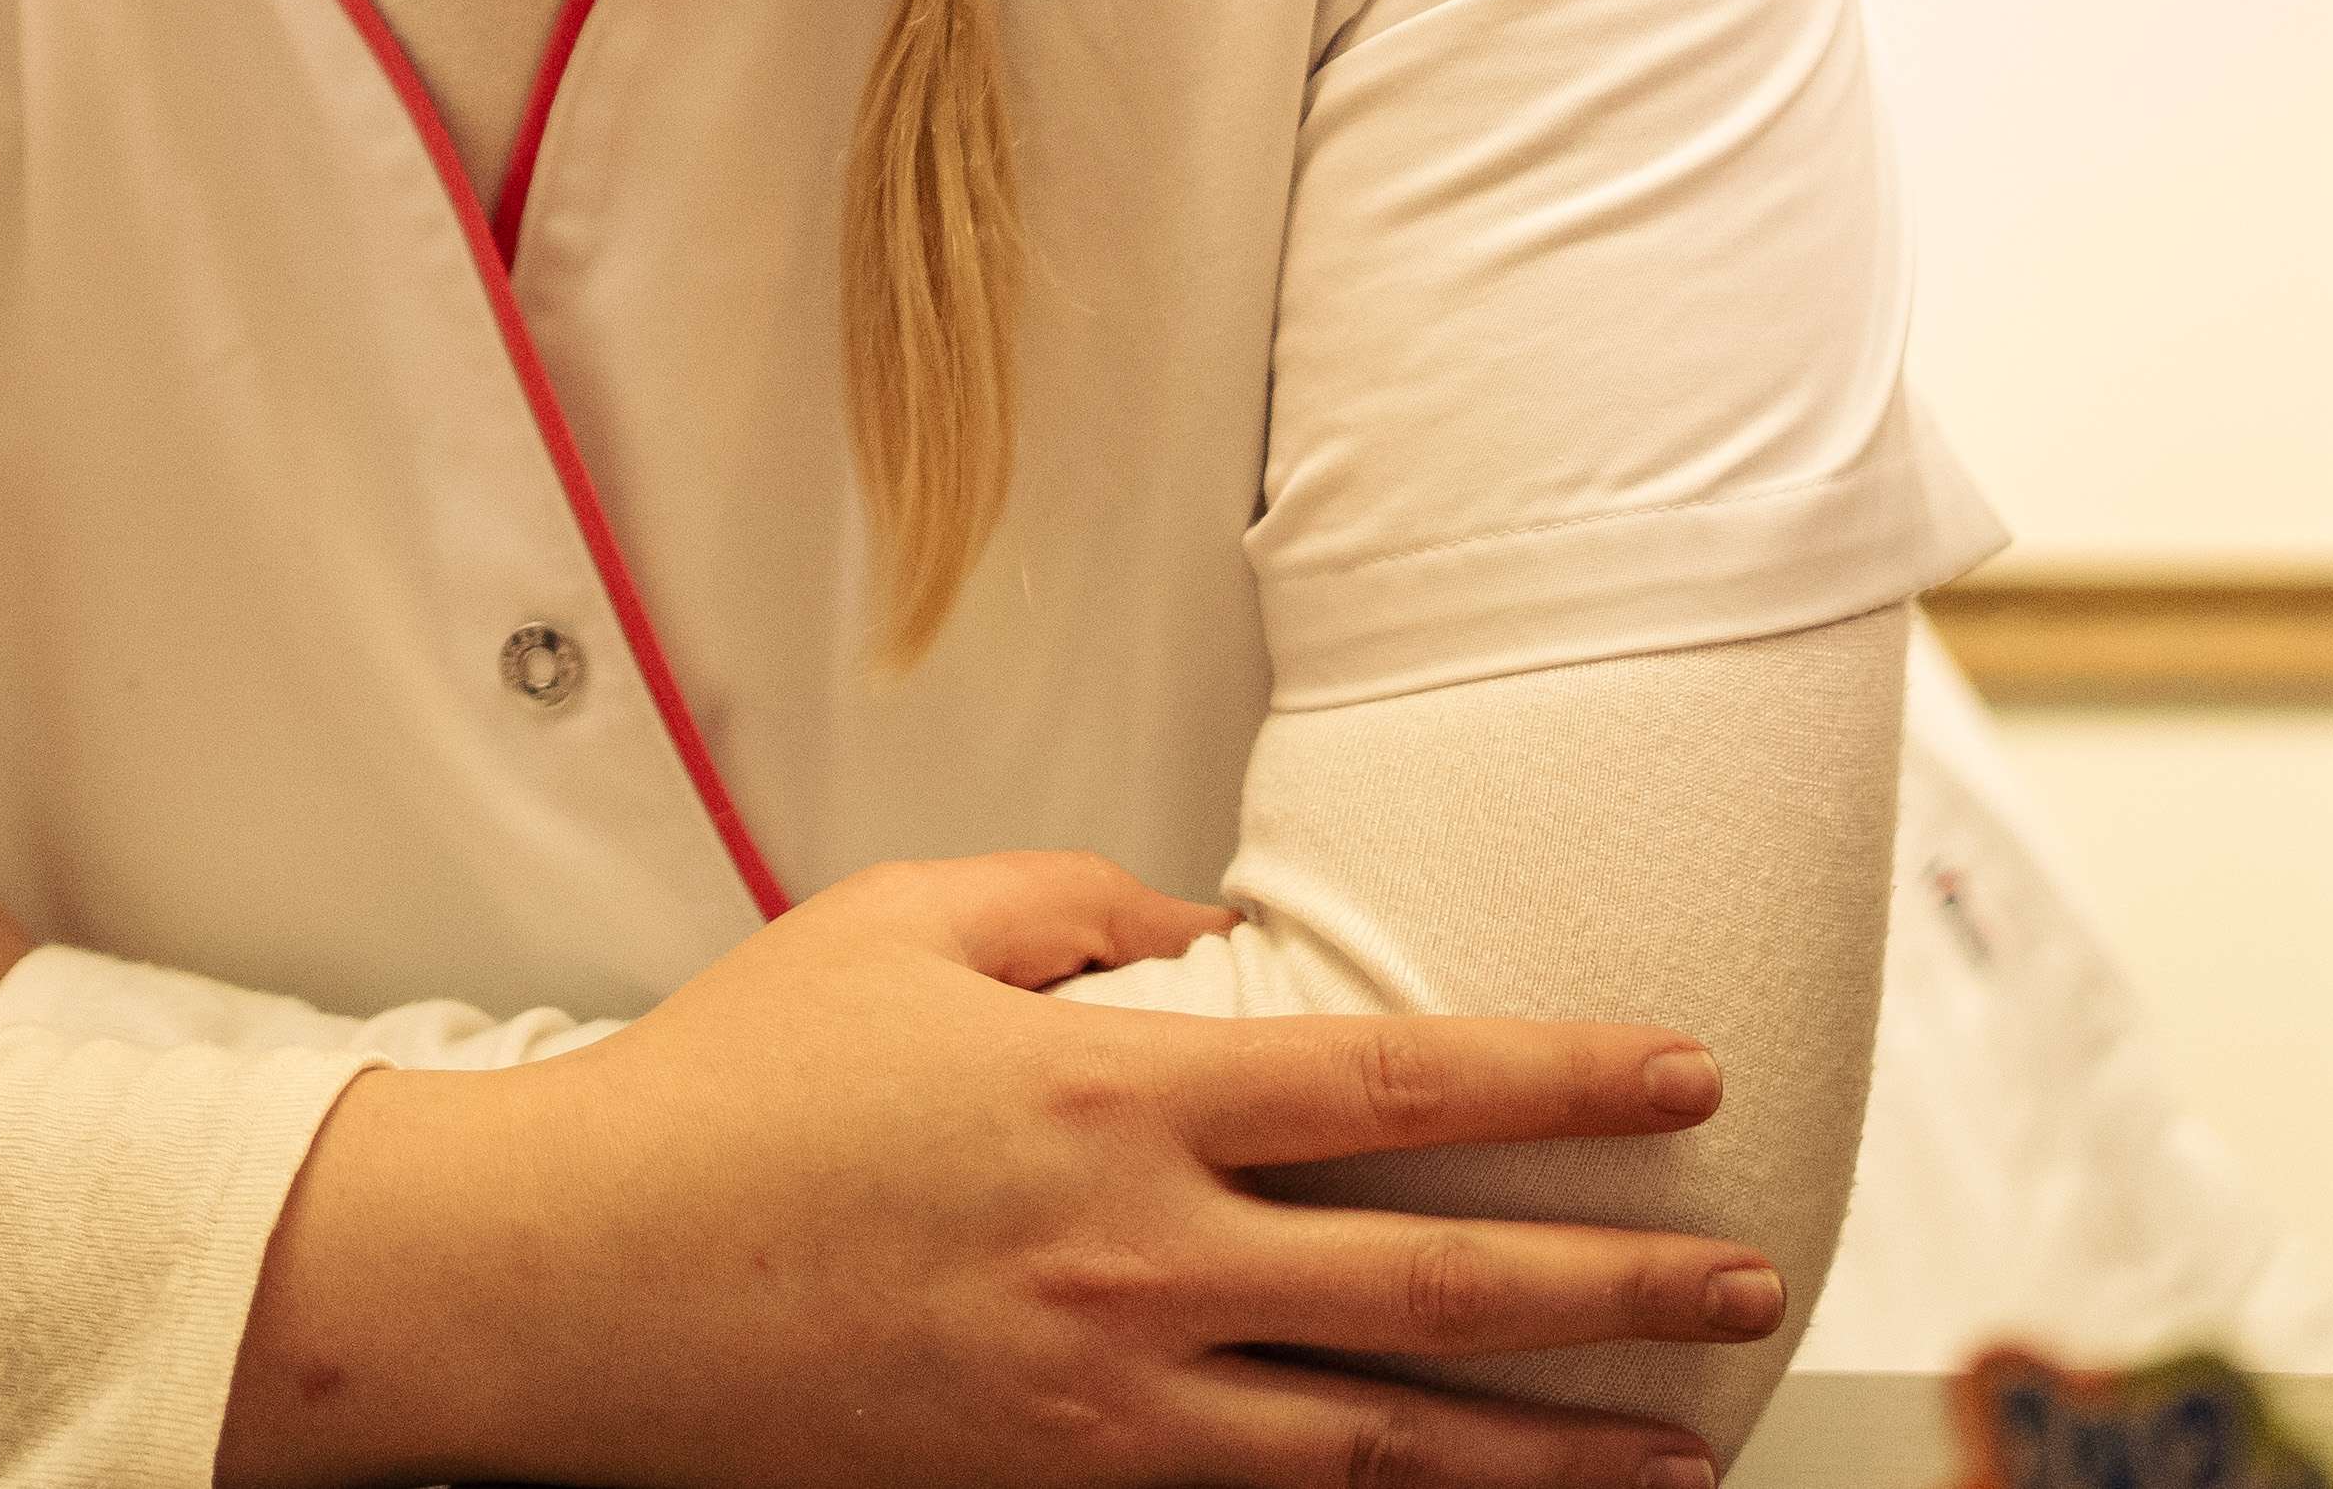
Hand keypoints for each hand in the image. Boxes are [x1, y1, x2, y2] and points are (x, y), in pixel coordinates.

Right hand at [223, 852, 1767, 1488]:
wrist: (584, 1285)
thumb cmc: (731, 1089)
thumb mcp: (906, 922)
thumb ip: (1079, 903)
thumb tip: (1208, 938)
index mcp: (1113, 1095)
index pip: (1402, 1084)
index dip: (1565, 1081)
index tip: (1684, 1077)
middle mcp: (1139, 1260)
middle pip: (1441, 1286)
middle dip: (1619, 1288)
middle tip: (1748, 1281)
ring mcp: (1105, 1398)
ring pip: (1386, 1444)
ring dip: (1550, 1451)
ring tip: (1672, 1448)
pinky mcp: (1058, 1482)